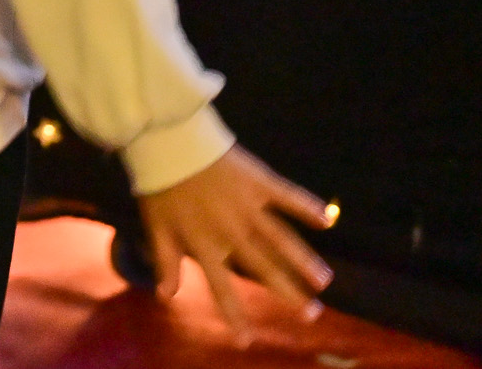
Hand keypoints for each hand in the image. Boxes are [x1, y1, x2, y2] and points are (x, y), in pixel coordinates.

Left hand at [134, 146, 332, 346]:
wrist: (167, 140)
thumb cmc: (159, 185)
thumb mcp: (155, 227)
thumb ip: (165, 262)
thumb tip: (166, 297)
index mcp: (205, 244)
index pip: (222, 288)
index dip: (234, 315)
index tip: (247, 340)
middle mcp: (232, 230)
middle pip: (265, 266)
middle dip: (289, 292)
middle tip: (313, 314)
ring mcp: (248, 205)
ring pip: (282, 238)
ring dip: (304, 260)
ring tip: (324, 280)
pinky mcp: (258, 180)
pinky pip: (288, 196)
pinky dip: (307, 207)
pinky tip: (327, 220)